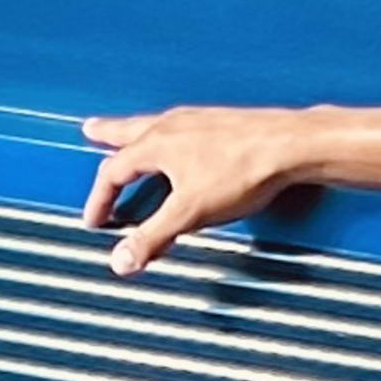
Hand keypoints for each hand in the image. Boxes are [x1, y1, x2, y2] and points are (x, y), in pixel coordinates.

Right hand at [78, 108, 318, 275]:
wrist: (289, 146)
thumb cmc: (243, 171)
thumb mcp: (190, 212)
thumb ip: (154, 236)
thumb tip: (122, 259)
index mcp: (156, 144)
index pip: (113, 172)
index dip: (99, 198)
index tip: (94, 219)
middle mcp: (172, 125)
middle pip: (129, 132)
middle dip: (107, 135)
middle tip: (91, 131)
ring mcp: (197, 120)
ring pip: (155, 125)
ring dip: (137, 132)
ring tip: (131, 135)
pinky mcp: (221, 123)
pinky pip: (183, 126)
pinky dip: (168, 134)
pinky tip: (182, 140)